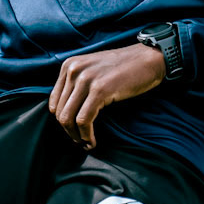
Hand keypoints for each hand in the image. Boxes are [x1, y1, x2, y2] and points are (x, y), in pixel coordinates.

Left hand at [49, 42, 166, 149]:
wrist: (148, 59)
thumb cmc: (124, 68)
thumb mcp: (93, 70)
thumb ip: (77, 84)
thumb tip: (67, 113)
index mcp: (68, 65)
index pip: (55, 102)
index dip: (62, 121)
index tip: (73, 132)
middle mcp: (73, 70)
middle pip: (60, 111)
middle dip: (69, 132)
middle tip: (80, 142)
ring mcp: (85, 79)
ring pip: (69, 118)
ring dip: (76, 136)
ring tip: (86, 144)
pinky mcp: (99, 90)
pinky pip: (84, 120)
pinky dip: (86, 135)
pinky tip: (92, 142)